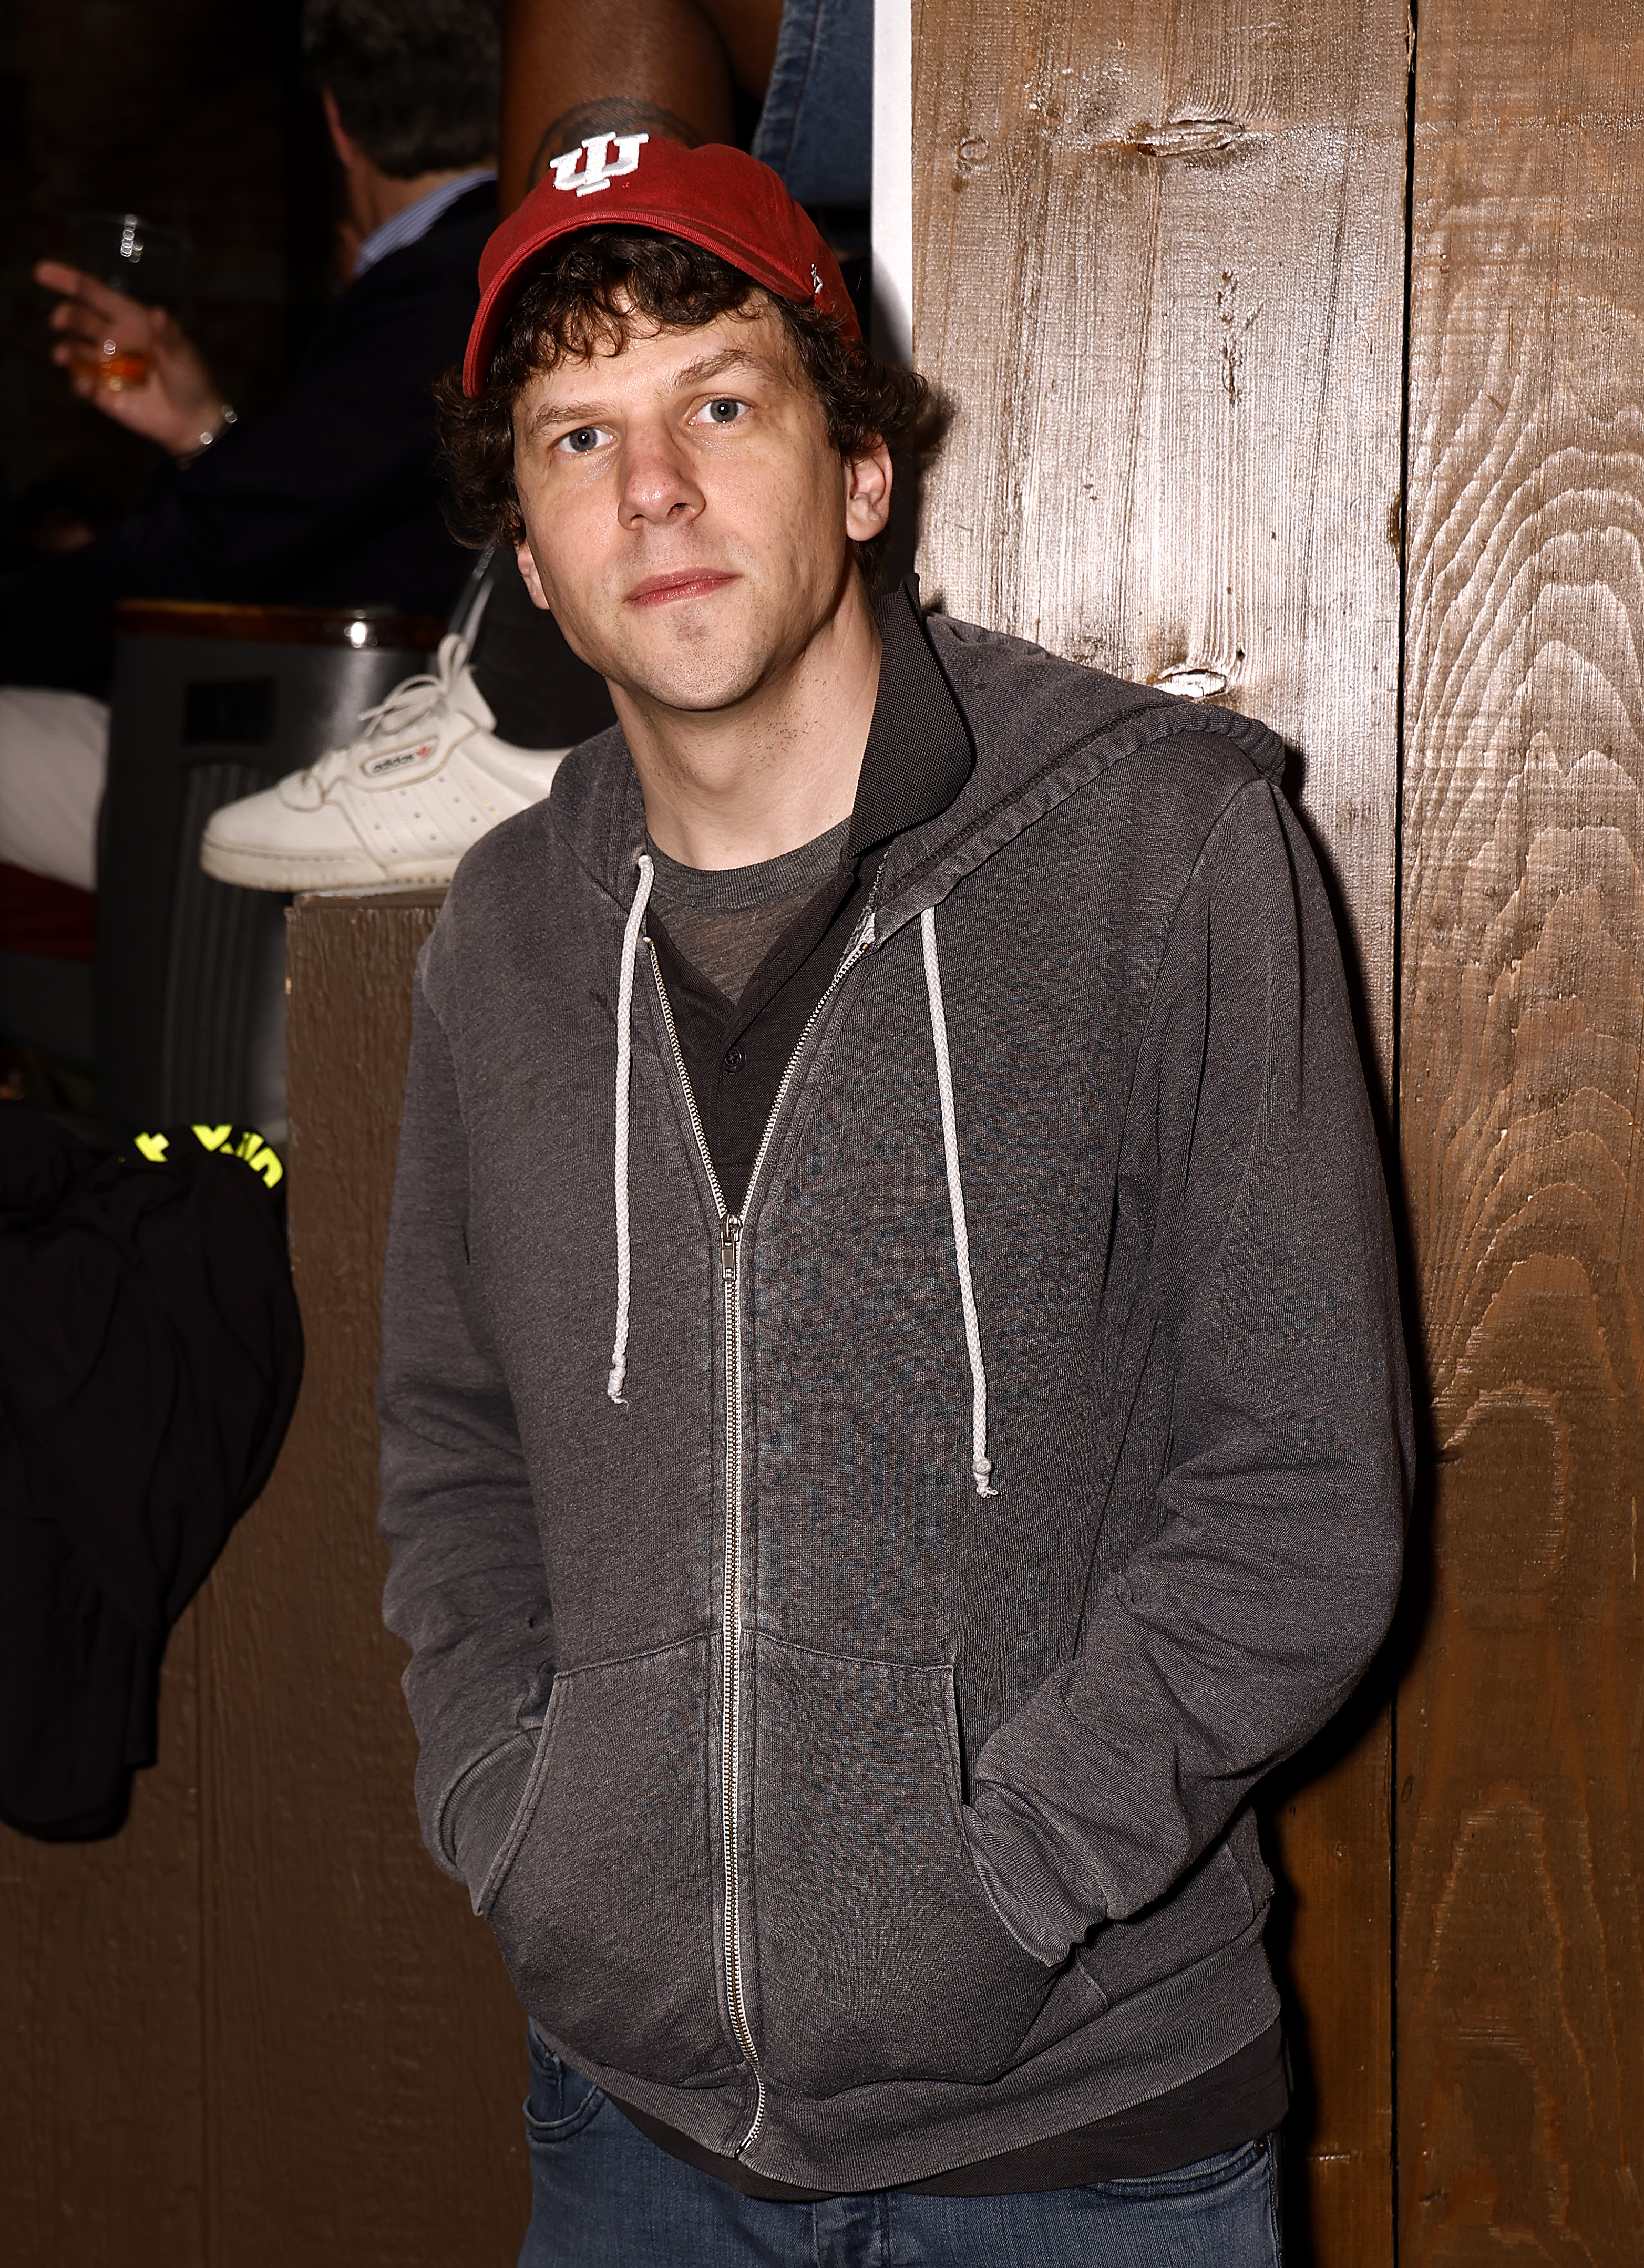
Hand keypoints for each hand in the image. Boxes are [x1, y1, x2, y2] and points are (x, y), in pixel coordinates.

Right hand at [34, 261, 228, 459]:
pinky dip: (79, 384)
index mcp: (129, 320)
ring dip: (65, 351)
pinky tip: (83, 386)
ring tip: (61, 356)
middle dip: (66, 316)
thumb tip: (159, 314)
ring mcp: (105, 366)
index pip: (94, 294)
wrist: (193, 421)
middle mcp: (112, 338)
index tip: (41, 272)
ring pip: (75, 352)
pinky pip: (83, 385)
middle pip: (79, 319)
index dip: (68, 280)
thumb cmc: (191, 379)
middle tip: (59, 320)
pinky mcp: (103, 393)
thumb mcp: (185, 355)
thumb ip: (170, 336)